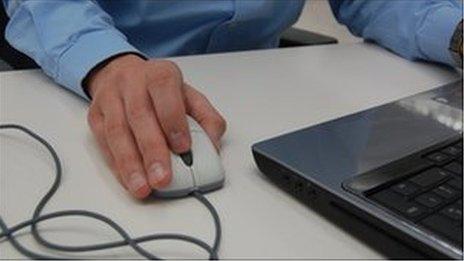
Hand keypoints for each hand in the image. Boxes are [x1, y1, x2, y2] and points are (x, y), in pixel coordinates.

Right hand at [86, 54, 225, 198]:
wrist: (122, 73)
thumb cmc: (161, 91)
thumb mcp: (190, 97)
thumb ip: (207, 119)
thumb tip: (212, 146)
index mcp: (160, 75)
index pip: (165, 93)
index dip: (173, 121)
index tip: (182, 148)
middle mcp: (132, 83)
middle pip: (140, 116)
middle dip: (152, 151)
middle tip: (163, 178)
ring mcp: (110, 98)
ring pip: (117, 132)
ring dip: (130, 164)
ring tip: (143, 188)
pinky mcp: (96, 116)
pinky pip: (104, 143)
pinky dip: (117, 165)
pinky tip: (128, 181)